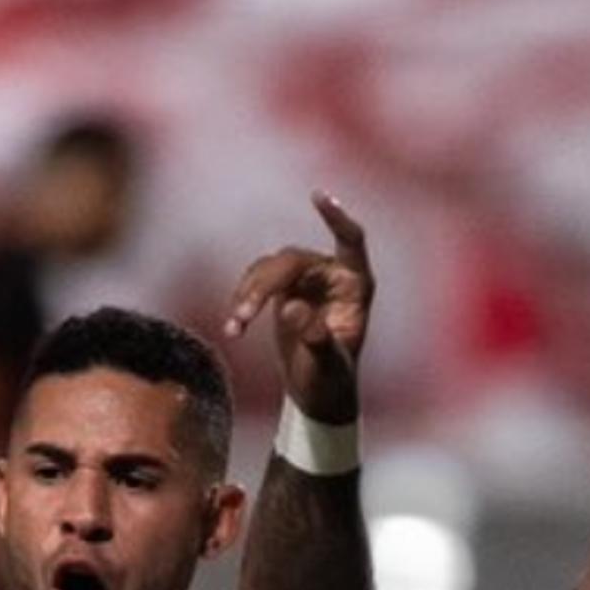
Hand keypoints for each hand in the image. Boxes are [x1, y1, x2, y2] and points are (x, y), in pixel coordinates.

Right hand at [222, 192, 374, 425]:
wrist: (318, 393)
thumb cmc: (332, 380)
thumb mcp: (328, 366)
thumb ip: (315, 337)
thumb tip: (292, 307)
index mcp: (356, 286)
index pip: (351, 241)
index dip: (336, 218)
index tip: (318, 197)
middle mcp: (333, 275)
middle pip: (293, 261)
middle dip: (265, 284)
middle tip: (245, 314)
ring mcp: (307, 279)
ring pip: (270, 269)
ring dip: (248, 294)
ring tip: (236, 327)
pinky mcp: (283, 288)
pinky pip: (257, 280)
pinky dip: (242, 300)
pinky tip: (234, 327)